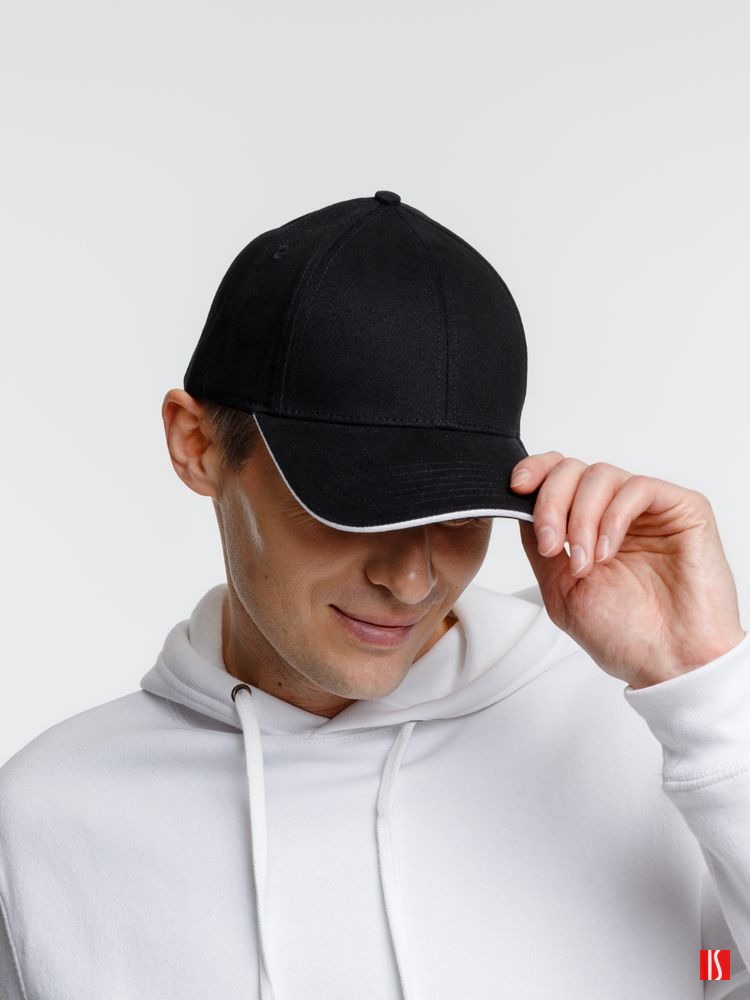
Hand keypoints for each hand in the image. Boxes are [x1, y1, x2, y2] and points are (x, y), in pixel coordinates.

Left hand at [510, 453, 745, 687]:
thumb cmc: (624, 635)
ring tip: (585, 564)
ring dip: (581, 519)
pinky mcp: (684, 509)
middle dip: (551, 503)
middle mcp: (618, 512)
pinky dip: (613, 518)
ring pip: (601, 475)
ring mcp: (651, 509)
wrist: (670, 665)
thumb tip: (519, 505)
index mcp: (590, 526)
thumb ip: (538, 545)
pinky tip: (608, 553)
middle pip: (574, 469)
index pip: (559, 475)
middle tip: (550, 546)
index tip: (516, 487)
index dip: (536, 471)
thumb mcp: (560, 589)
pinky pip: (638, 488)